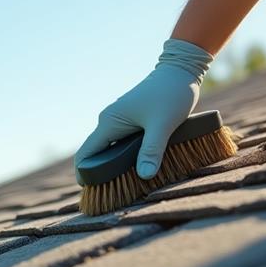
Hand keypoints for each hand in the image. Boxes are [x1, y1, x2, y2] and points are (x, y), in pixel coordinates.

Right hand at [74, 38, 211, 183]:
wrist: (180, 71)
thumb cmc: (170, 94)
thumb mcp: (163, 124)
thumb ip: (152, 150)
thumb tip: (144, 175)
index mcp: (109, 122)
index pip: (86, 154)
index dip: (85, 175)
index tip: (91, 193)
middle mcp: (109, 122)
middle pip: (96, 154)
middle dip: (101, 175)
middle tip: (113, 196)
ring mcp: (119, 121)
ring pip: (109, 150)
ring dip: (114, 167)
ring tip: (125, 186)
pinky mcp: (130, 121)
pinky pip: (121, 144)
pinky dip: (124, 158)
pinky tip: (137, 168)